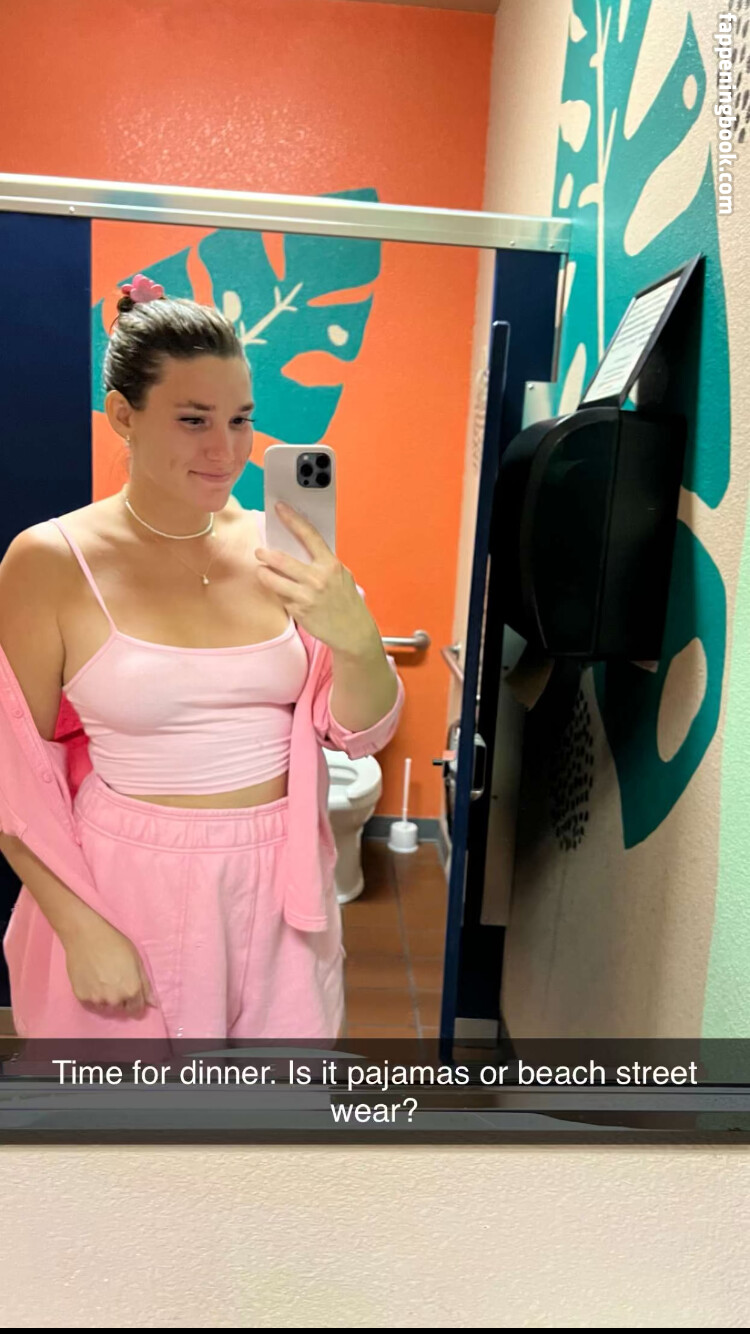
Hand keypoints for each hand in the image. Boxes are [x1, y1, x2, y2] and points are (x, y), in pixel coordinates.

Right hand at [64, 916, 156, 1017]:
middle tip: (114, 980)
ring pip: (105, 1006)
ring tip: (102, 978)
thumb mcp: (137, 960)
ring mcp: (97, 1000)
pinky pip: (91, 1003)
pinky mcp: (81, 997)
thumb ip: (145, 985)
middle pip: (120, 1008)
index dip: (135, 1000)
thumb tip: (153, 1004)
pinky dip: (92, 995)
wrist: (86, 936)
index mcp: (131, 990)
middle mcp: (115, 999)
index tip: (130, 990)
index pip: (136, 1008)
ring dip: (106, 998)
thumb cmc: (115, 944)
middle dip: (120, 998)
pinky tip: (92, 980)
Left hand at [254, 502, 380, 655]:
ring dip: (264, 573)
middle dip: (266, 554)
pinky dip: (277, 592)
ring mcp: (306, 596)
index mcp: (331, 565)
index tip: (280, 508)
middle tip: (260, 551)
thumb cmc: (346, 601)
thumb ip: (323, 563)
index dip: (292, 519)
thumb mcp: (341, 576)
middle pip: (282, 560)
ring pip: (273, 580)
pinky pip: (280, 597)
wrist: (353, 632)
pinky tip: (279, 592)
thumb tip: (301, 548)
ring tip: (262, 571)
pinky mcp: (299, 611)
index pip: (309, 535)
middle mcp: (318, 579)